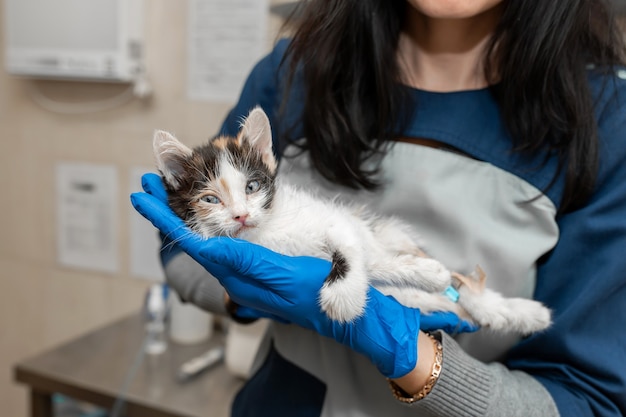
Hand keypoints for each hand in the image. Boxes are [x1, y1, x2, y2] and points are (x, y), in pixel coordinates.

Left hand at [131, 173, 476, 377]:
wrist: (346, 314)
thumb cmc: (321, 291)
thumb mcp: (284, 274)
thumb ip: (245, 261)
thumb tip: (206, 248)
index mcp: (239, 275)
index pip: (193, 241)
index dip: (166, 217)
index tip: (142, 196)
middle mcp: (236, 276)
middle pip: (193, 238)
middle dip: (168, 211)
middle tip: (145, 183)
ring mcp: (247, 276)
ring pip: (206, 242)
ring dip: (185, 217)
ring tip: (168, 192)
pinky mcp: (258, 273)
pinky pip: (224, 249)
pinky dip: (207, 229)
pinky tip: (207, 221)